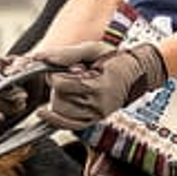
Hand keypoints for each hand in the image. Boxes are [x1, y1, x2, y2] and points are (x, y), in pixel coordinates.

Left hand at [38, 43, 167, 129]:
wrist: (136, 73)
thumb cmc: (114, 59)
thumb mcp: (91, 49)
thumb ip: (66, 53)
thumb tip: (40, 57)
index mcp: (99, 86)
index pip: (62, 85)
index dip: (55, 75)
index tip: (61, 69)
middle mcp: (98, 105)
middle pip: (59, 100)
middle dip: (56, 87)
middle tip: (66, 77)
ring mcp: (97, 115)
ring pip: (60, 112)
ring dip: (58, 99)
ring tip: (70, 88)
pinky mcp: (94, 120)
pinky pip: (68, 126)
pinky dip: (54, 120)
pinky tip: (44, 114)